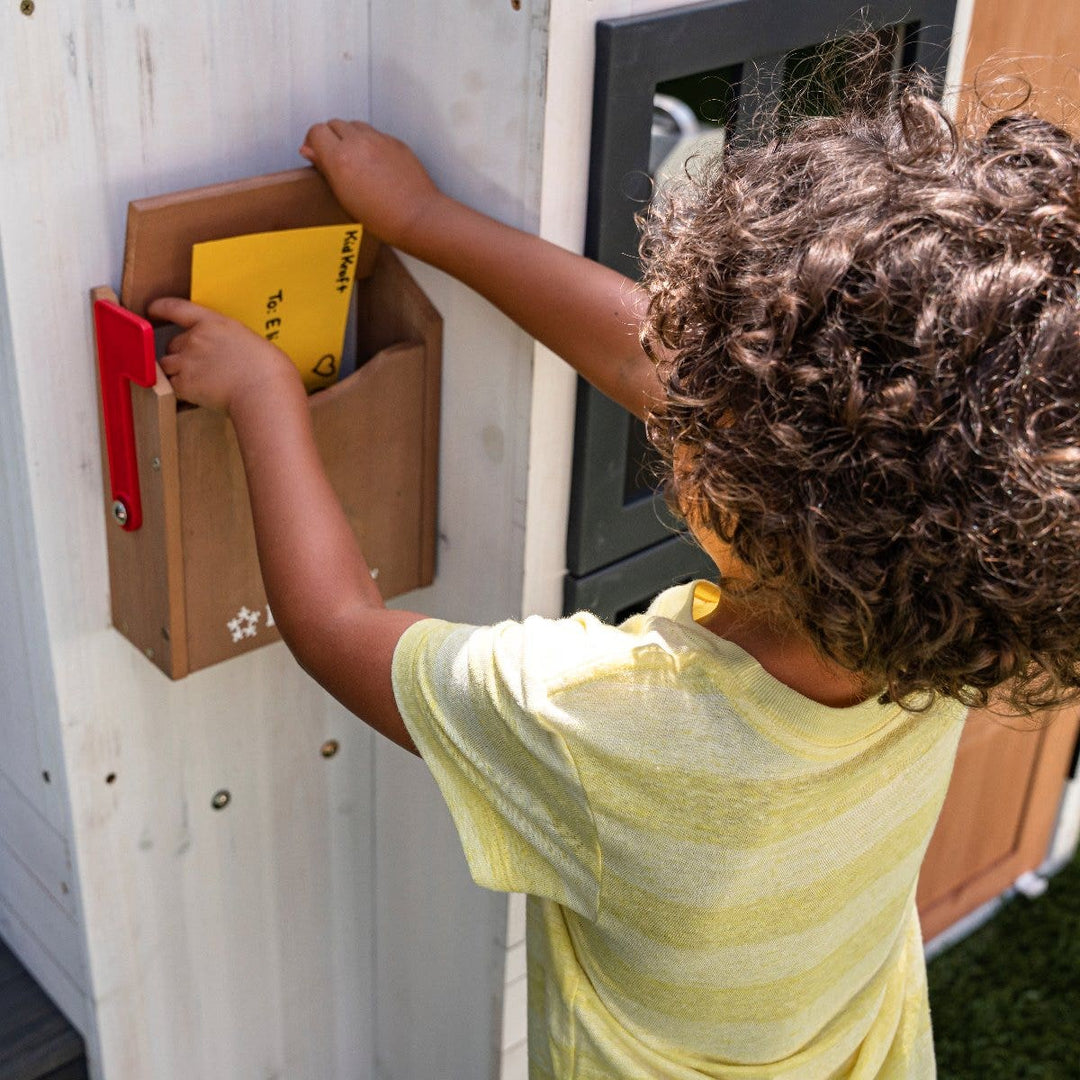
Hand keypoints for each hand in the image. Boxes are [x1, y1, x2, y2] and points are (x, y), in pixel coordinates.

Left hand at [147, 297, 301, 412]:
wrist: (264, 390)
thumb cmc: (269, 370)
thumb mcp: (249, 342)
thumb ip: (229, 342)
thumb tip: (225, 353)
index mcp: (214, 322)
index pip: (176, 308)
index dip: (160, 308)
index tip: (152, 309)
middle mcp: (196, 338)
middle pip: (173, 343)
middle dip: (181, 354)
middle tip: (199, 366)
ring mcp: (187, 361)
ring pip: (167, 365)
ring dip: (176, 372)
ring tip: (197, 382)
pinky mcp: (185, 384)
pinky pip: (172, 387)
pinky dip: (181, 391)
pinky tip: (199, 395)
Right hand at [300, 119, 443, 249]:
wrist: (417, 216)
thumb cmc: (382, 216)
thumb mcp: (343, 197)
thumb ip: (325, 168)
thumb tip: (309, 151)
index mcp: (341, 158)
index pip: (316, 131)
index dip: (313, 141)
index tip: (315, 152)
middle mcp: (359, 142)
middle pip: (334, 124)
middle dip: (331, 138)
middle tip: (334, 158)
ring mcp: (379, 139)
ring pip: (355, 125)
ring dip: (350, 137)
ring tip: (355, 160)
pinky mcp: (395, 142)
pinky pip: (375, 134)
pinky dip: (370, 143)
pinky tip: (375, 164)